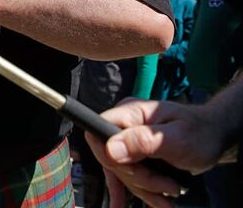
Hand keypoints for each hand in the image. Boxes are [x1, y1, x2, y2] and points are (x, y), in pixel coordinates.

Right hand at [85, 98, 223, 207]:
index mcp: (129, 113)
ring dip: (144, 189)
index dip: (108, 156)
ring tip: (169, 196)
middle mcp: (124, 125)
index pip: (98, 132)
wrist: (214, 138)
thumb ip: (143, 141)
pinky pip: (127, 176)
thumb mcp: (177, 138)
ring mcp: (128, 141)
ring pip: (121, 172)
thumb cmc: (201, 133)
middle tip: (168, 188)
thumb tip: (110, 149)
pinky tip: (146, 201)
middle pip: (111, 158)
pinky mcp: (134, 155)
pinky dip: (138, 191)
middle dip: (138, 179)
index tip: (134, 172)